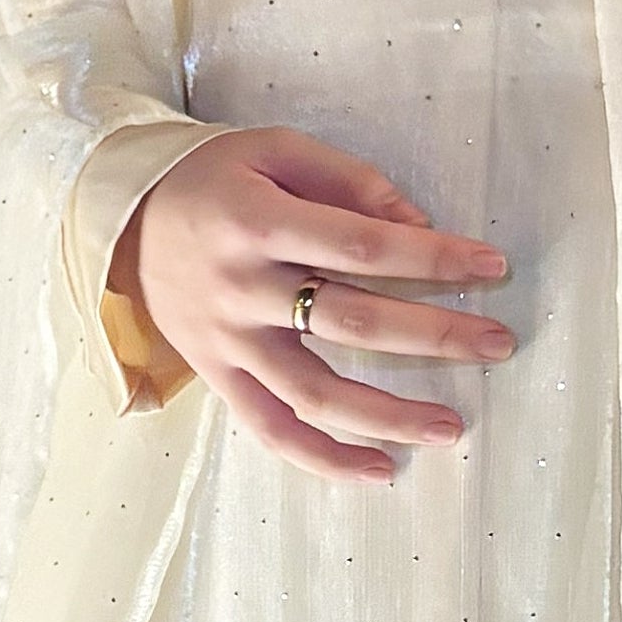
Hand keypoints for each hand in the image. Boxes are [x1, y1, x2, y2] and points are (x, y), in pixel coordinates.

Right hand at [115, 125, 514, 485]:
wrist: (124, 220)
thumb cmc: (214, 179)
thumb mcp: (276, 151)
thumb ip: (349, 182)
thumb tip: (418, 225)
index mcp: (260, 223)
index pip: (363, 247)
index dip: (433, 259)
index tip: (490, 266)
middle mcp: (242, 288)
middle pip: (353, 323)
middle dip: (434, 336)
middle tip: (497, 343)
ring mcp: (229, 343)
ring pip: (316, 394)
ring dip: (389, 416)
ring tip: (451, 428)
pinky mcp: (218, 378)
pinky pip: (273, 430)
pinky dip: (324, 460)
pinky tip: (380, 470)